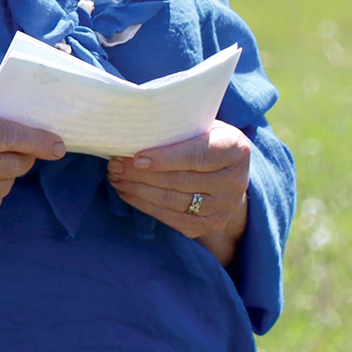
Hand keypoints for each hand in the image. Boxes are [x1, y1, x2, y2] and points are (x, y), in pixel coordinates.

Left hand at [109, 121, 252, 254]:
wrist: (228, 175)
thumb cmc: (206, 141)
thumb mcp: (203, 127)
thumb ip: (180, 128)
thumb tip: (135, 129)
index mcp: (236, 149)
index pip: (198, 155)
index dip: (166, 158)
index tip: (136, 158)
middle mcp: (235, 181)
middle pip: (181, 180)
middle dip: (142, 174)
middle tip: (115, 165)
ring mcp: (224, 207)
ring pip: (173, 201)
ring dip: (138, 190)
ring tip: (116, 178)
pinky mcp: (210, 225)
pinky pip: (171, 218)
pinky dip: (145, 205)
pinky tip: (127, 193)